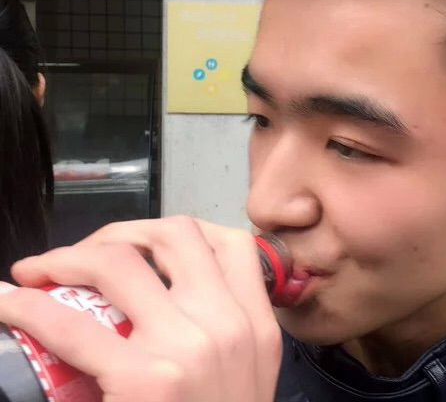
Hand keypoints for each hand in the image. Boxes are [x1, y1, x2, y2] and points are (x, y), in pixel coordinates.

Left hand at [0, 217, 281, 401]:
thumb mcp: (248, 376)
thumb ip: (228, 333)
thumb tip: (172, 301)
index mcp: (256, 326)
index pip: (232, 244)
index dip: (185, 233)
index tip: (148, 246)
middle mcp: (227, 325)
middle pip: (174, 234)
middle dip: (124, 231)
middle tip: (91, 254)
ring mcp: (186, 348)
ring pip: (120, 260)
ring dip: (72, 255)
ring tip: (47, 270)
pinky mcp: (143, 379)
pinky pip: (71, 323)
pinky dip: (30, 307)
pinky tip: (12, 302)